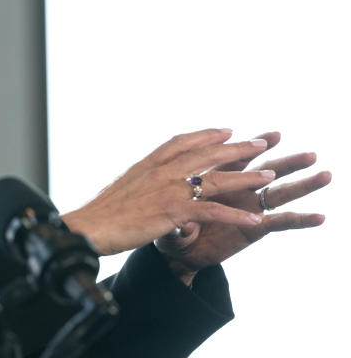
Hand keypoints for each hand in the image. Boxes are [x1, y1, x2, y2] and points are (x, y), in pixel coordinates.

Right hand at [62, 128, 279, 255]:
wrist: (87, 227)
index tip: (225, 130)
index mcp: (147, 164)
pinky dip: (236, 215)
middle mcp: (161, 171)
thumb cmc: (99, 214)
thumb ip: (140, 182)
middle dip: (237, 148)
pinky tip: (254, 219)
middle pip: (207, 154)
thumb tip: (144, 182)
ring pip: (216, 179)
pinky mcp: (173, 211)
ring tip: (270, 175)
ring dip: (246, 177)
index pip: (181, 141)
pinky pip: (213, 211)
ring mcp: (168, 189)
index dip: (207, 134)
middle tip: (260, 142)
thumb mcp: (121, 188)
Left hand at [154, 131, 329, 282]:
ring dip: (301, 185)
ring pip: (278, 193)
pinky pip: (279, 223)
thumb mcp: (169, 220)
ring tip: (324, 175)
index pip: (236, 158)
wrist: (175, 252)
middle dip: (287, 162)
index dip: (254, 148)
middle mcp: (237, 190)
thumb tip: (184, 224)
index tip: (274, 136)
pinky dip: (299, 220)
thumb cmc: (171, 226)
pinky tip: (319, 217)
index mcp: (216, 179)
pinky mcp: (253, 230)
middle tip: (309, 154)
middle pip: (264, 171)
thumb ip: (178, 219)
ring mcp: (248, 209)